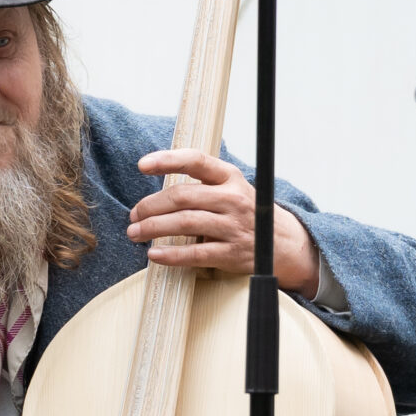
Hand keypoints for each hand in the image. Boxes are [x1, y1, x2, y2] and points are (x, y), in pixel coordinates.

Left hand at [130, 149, 322, 295]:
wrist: (282, 243)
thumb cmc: (246, 213)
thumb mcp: (232, 188)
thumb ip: (202, 184)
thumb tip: (157, 186)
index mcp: (230, 177)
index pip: (196, 161)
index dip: (167, 160)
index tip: (142, 165)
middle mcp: (233, 199)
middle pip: (183, 197)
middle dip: (151, 205)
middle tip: (133, 214)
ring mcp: (233, 227)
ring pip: (185, 223)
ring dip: (153, 228)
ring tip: (135, 233)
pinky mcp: (232, 253)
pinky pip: (195, 254)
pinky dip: (171, 255)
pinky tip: (154, 255)